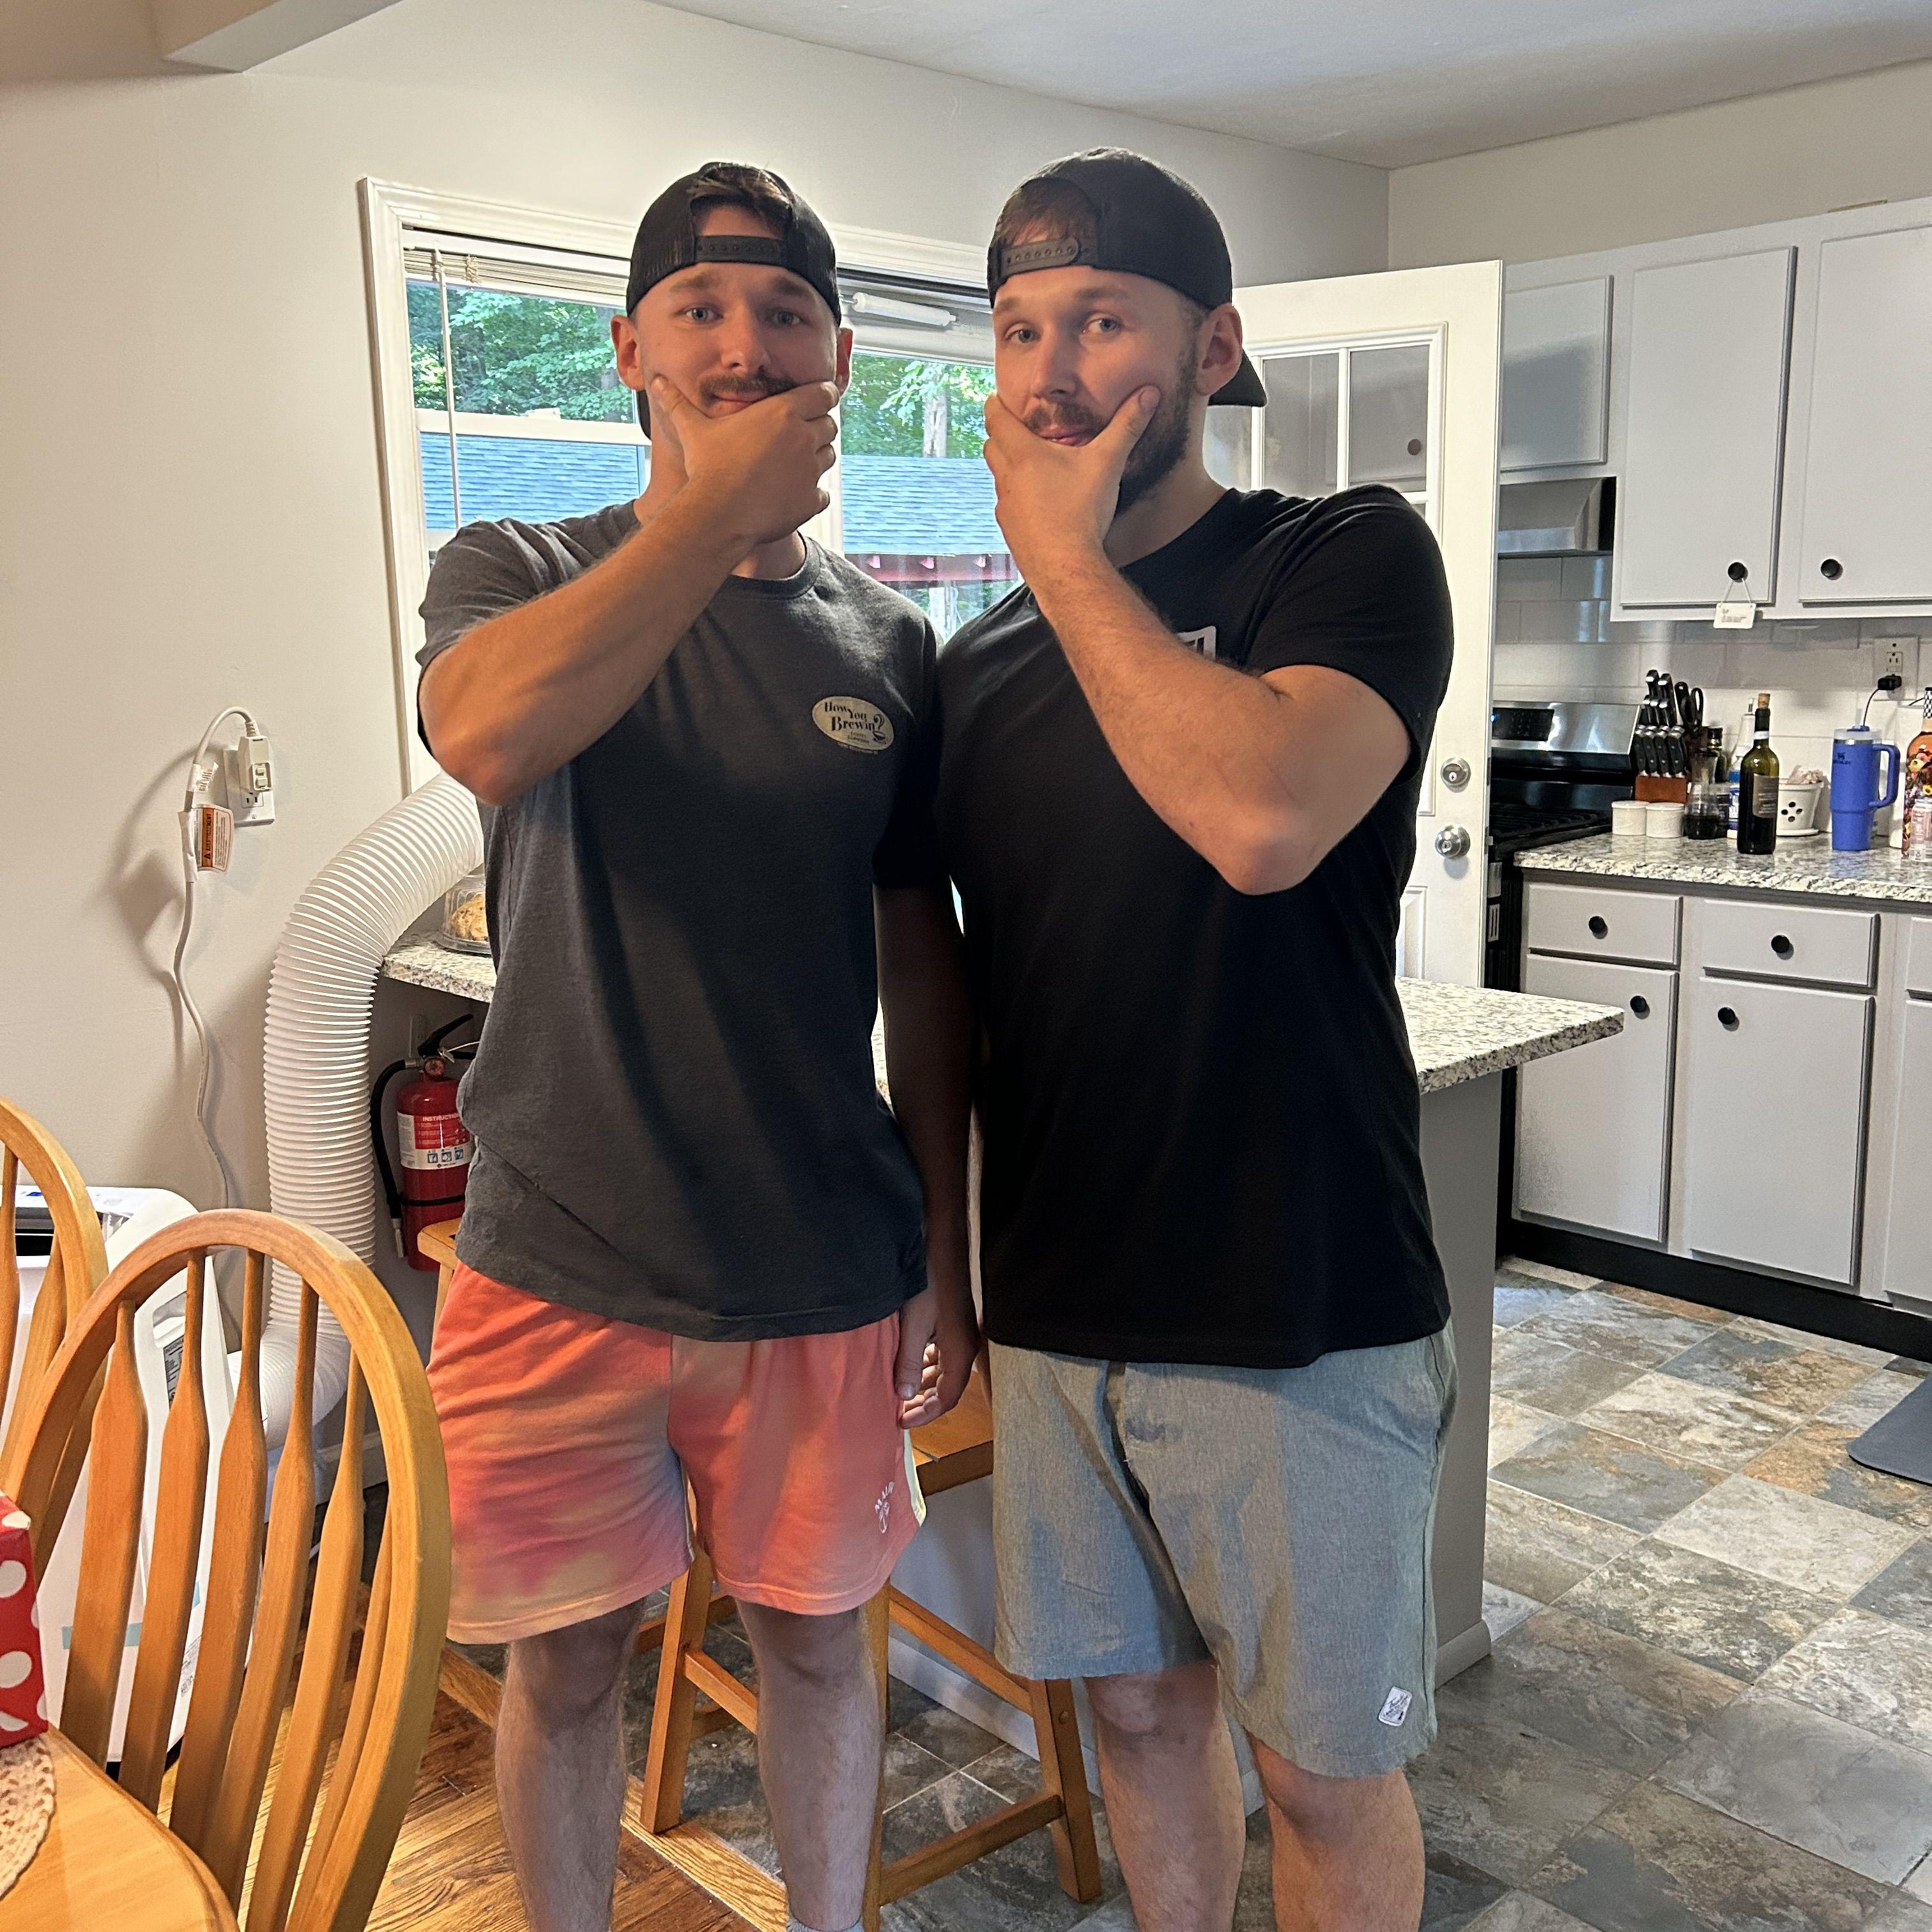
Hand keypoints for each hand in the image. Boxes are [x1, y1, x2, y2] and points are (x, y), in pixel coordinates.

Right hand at [647, 377, 837, 551]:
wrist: (717, 514)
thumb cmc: (706, 468)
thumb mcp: (693, 430)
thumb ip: (679, 404)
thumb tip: (657, 382)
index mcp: (783, 413)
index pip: (824, 393)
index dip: (823, 395)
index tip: (817, 399)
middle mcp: (804, 438)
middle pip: (830, 425)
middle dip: (819, 427)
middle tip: (799, 436)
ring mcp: (810, 471)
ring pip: (829, 457)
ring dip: (817, 458)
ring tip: (794, 465)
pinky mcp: (811, 501)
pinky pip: (823, 493)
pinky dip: (812, 494)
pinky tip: (792, 495)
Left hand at [894, 1281, 979, 1429]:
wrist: (940, 1247)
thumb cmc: (929, 1282)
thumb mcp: (913, 1326)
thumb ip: (908, 1363)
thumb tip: (904, 1396)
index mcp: (960, 1351)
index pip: (948, 1397)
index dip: (926, 1414)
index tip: (902, 1420)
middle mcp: (965, 1346)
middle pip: (947, 1387)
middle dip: (923, 1401)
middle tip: (897, 1409)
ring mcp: (959, 1334)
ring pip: (943, 1371)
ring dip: (923, 1383)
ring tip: (898, 1389)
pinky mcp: (952, 1324)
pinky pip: (940, 1354)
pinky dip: (924, 1364)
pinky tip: (907, 1362)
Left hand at [982, 385, 1158, 578]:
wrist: (1066, 568)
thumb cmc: (1080, 515)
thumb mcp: (1107, 463)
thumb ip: (1127, 426)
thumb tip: (1147, 395)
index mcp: (1022, 454)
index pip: (994, 418)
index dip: (996, 404)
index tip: (1002, 398)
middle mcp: (1006, 479)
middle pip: (991, 445)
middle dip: (1002, 434)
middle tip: (1021, 428)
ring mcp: (1005, 507)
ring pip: (999, 477)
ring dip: (1010, 467)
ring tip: (1034, 464)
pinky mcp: (1011, 531)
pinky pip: (1008, 506)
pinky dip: (1019, 497)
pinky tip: (1041, 503)